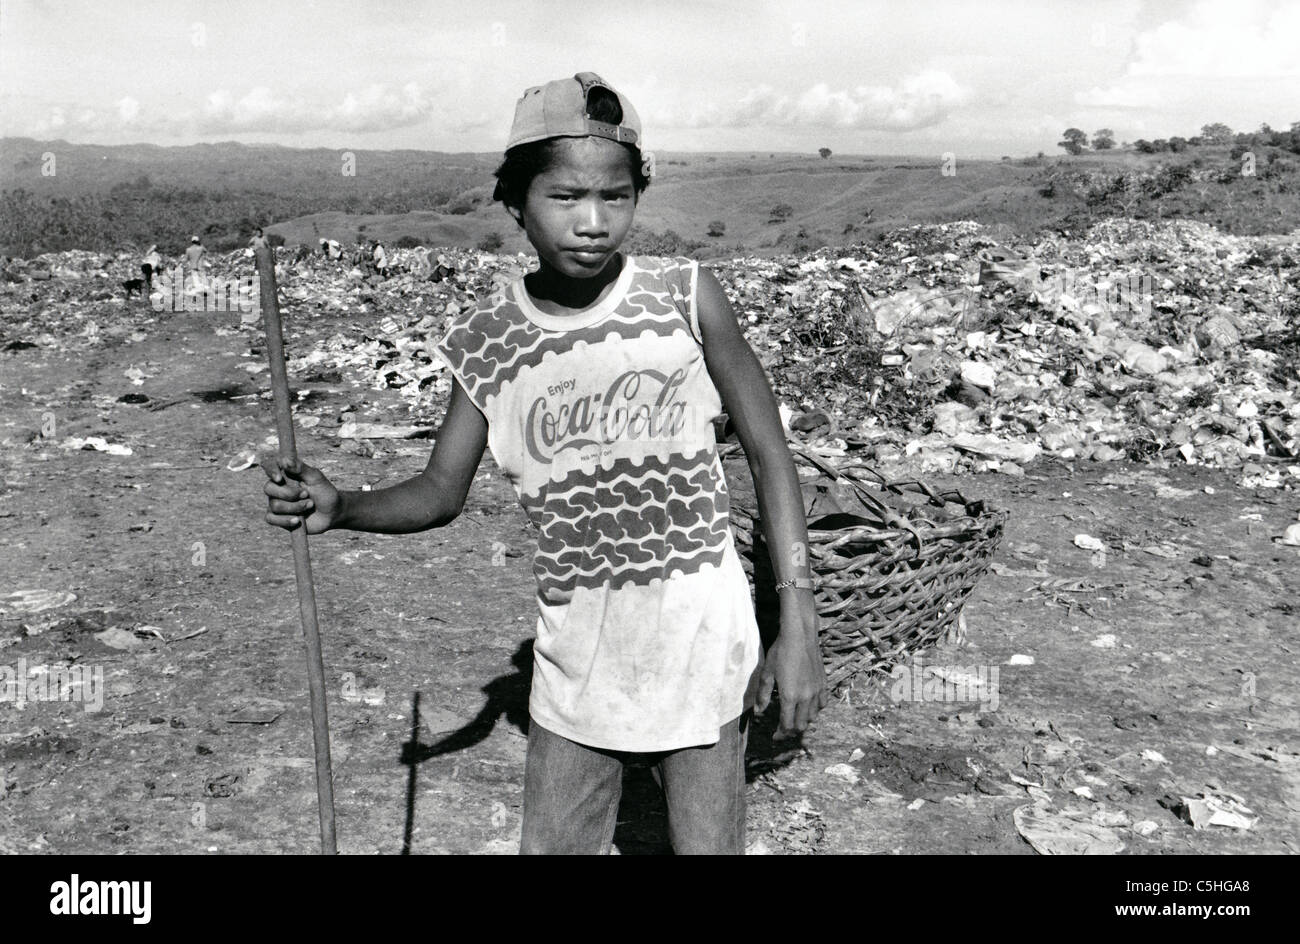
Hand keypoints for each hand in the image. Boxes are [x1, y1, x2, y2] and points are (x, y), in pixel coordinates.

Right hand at [262, 455, 339, 533]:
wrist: (332, 513)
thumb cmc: (324, 492)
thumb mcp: (316, 478)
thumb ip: (301, 468)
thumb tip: (285, 460)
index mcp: (286, 474)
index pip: (270, 466)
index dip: (270, 470)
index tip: (279, 478)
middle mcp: (278, 487)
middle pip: (269, 488)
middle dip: (289, 494)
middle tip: (306, 494)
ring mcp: (277, 503)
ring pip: (274, 505)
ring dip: (294, 507)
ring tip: (310, 505)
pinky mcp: (278, 518)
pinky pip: (271, 519)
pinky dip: (285, 520)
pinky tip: (297, 520)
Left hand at [754, 592, 827, 737]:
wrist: (800, 635)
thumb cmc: (781, 652)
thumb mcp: (767, 673)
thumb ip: (763, 695)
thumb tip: (759, 712)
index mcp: (790, 697)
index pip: (787, 725)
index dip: (780, 734)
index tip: (775, 737)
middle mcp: (805, 697)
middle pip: (800, 725)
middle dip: (791, 731)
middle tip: (782, 731)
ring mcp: (816, 691)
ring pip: (812, 717)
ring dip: (803, 721)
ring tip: (793, 719)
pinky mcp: (823, 683)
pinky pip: (822, 704)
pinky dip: (815, 710)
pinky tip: (808, 706)